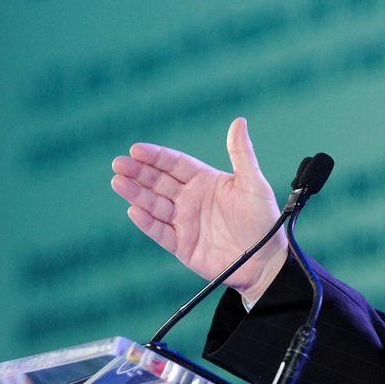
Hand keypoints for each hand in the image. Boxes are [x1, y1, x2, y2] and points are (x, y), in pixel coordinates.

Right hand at [111, 117, 287, 303]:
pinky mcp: (182, 246)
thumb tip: (239, 121)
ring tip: (118, 182)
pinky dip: (147, 223)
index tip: (136, 149)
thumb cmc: (264, 220)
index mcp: (205, 181)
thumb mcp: (254, 183)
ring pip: (154, 205)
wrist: (266, 262)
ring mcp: (184, 222)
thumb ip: (242, 154)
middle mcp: (191, 199)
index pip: (175, 164)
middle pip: (158, 182)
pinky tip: (134, 211)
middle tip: (119, 163)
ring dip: (136, 194)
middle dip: (138, 172)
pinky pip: (160, 232)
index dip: (156, 156)